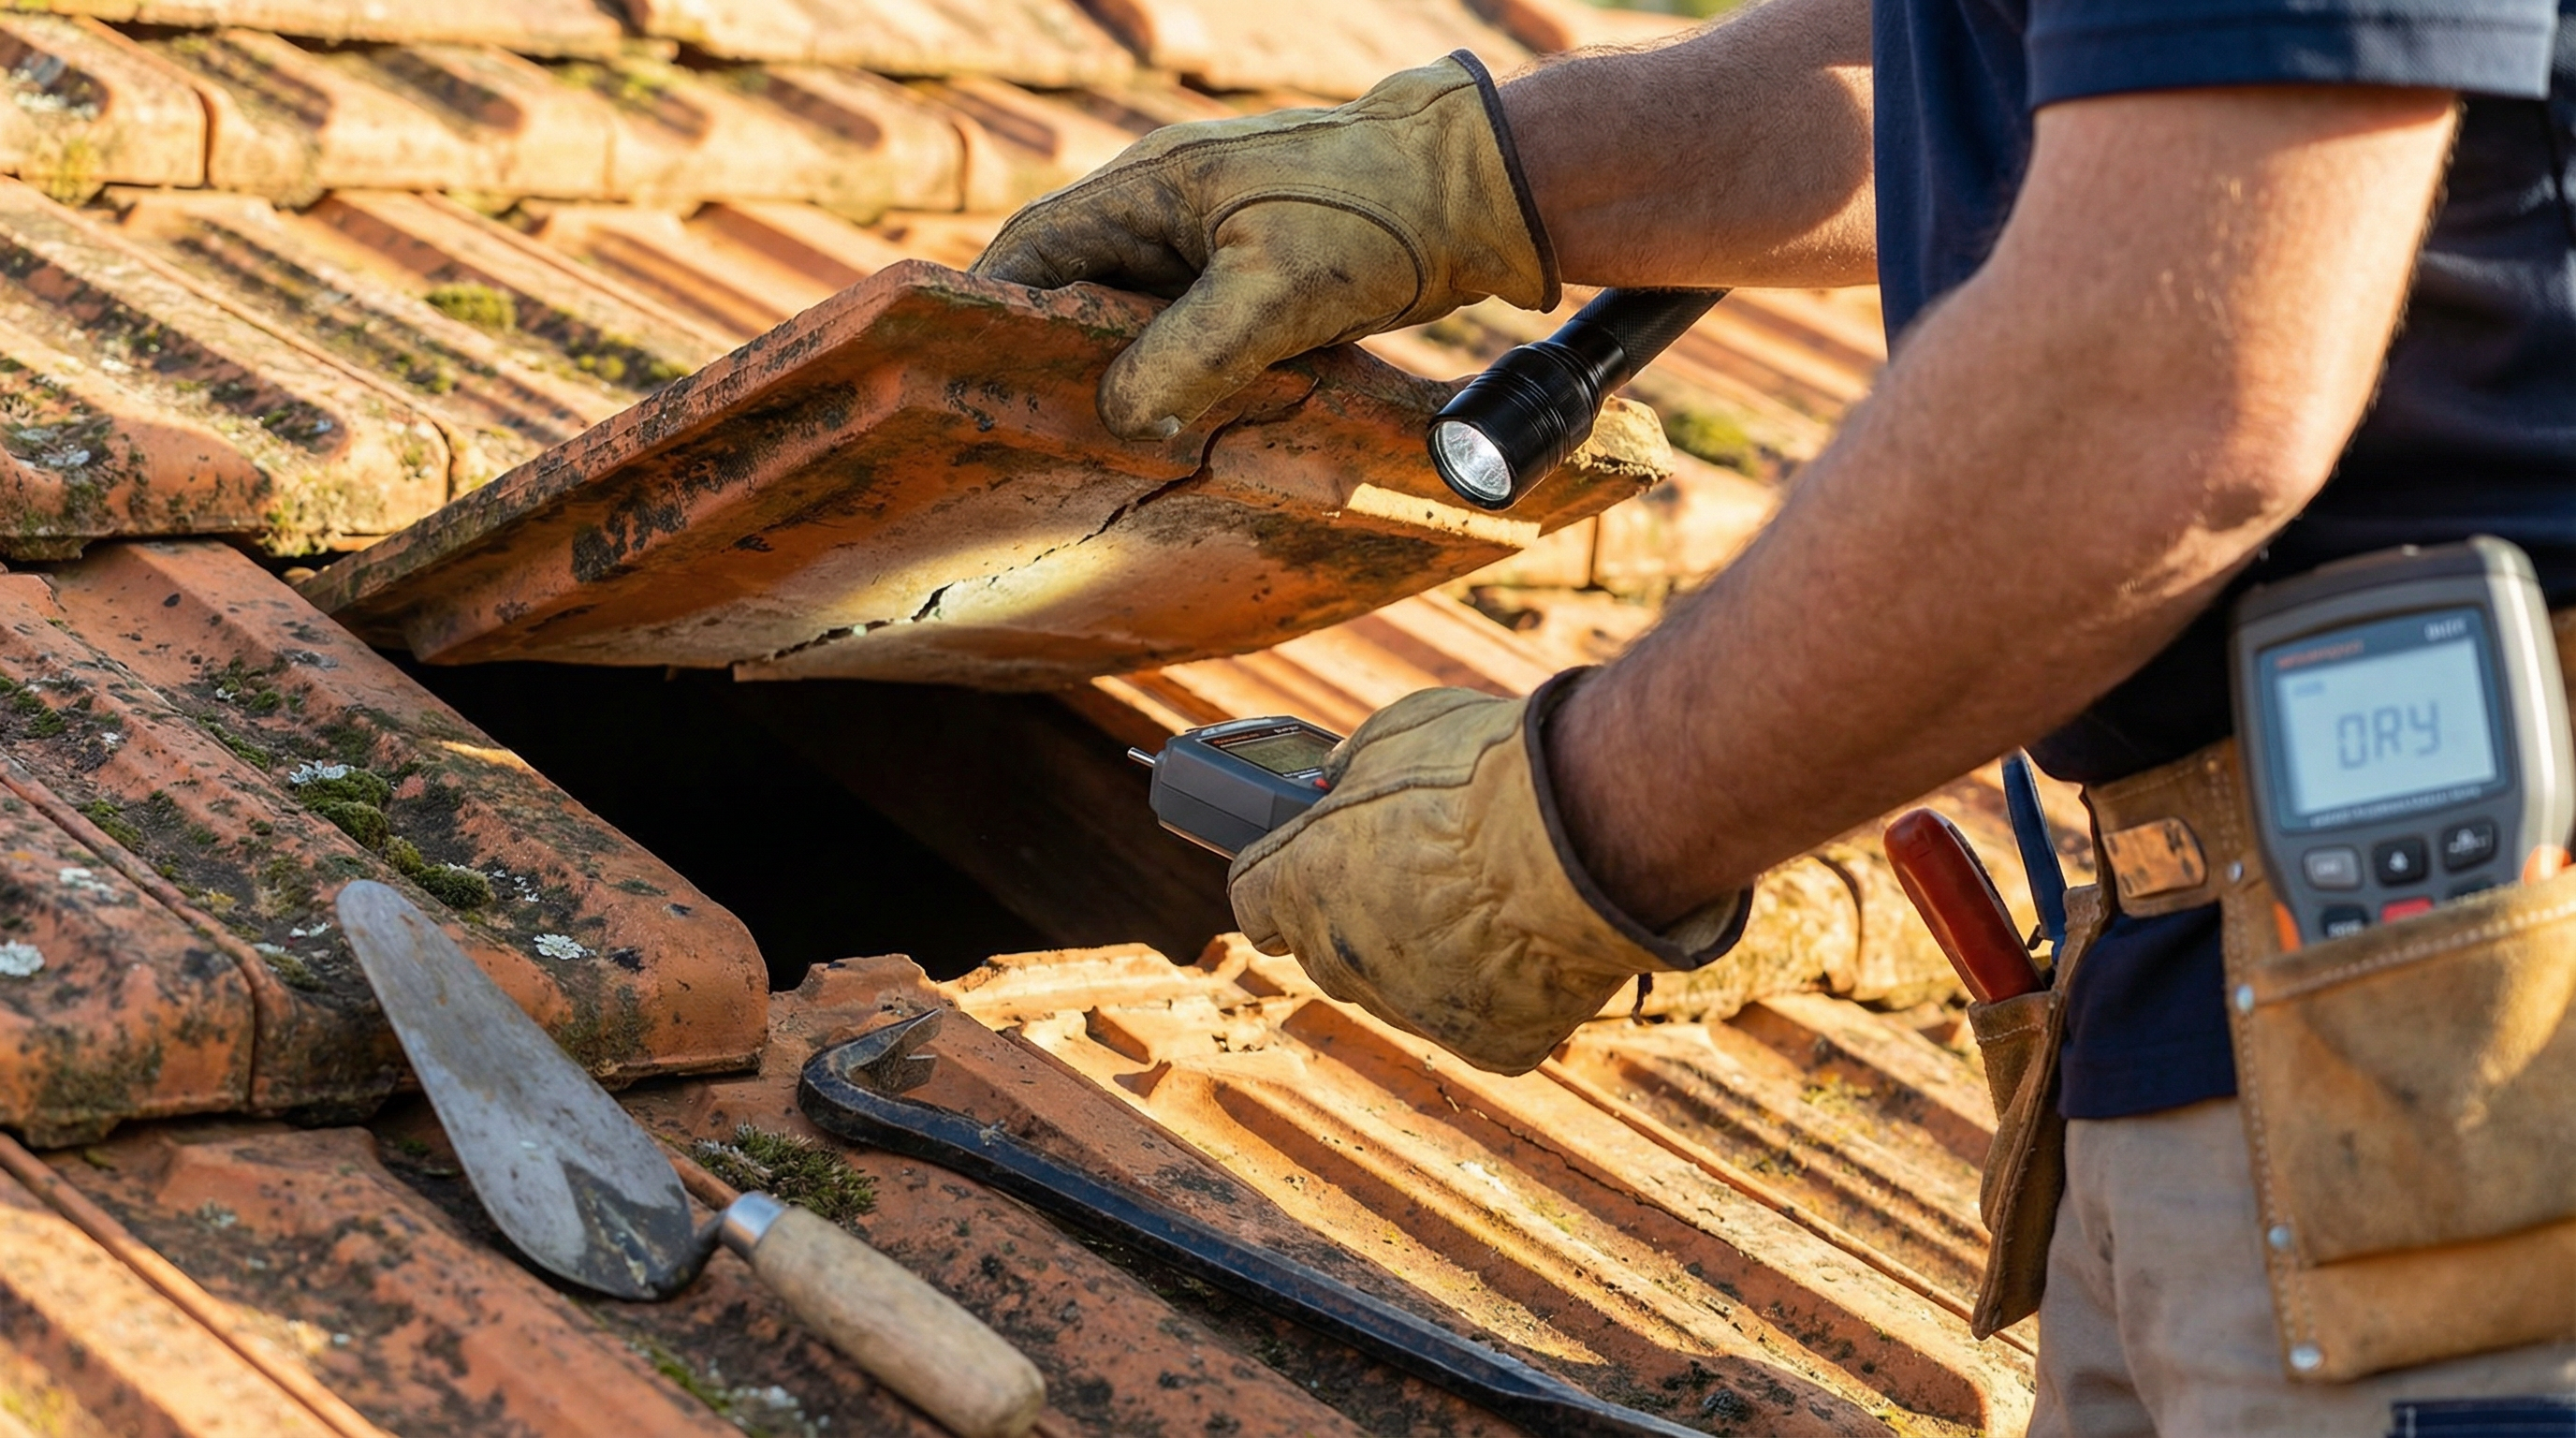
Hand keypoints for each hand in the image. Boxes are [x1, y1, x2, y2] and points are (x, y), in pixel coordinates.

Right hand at [972, 53, 1556, 440]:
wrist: (1475, 192)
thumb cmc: (1375, 215)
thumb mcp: (1274, 292)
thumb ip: (1189, 353)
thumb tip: (1116, 414)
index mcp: (1147, 188)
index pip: (1031, 251)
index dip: (989, 311)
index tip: (963, 381)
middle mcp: (1164, 207)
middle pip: (1073, 287)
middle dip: (1050, 356)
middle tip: (1027, 434)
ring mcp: (1207, 240)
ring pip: (1131, 314)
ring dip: (1118, 371)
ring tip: (1095, 443)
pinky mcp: (1251, 273)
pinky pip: (1187, 329)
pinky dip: (1175, 372)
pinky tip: (1176, 424)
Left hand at [1227, 677, 1746, 1074]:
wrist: (1588, 830)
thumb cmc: (1488, 771)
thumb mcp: (1398, 734)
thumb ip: (1354, 767)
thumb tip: (1340, 776)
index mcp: (1301, 883)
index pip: (1252, 900)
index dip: (1279, 877)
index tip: (1303, 863)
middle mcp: (1342, 957)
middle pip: (1325, 948)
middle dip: (1355, 912)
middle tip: (1414, 869)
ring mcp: (1412, 1008)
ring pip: (1398, 987)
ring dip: (1424, 951)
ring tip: (1485, 896)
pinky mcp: (1486, 1043)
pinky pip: (1475, 1017)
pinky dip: (1495, 988)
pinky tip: (1526, 942)